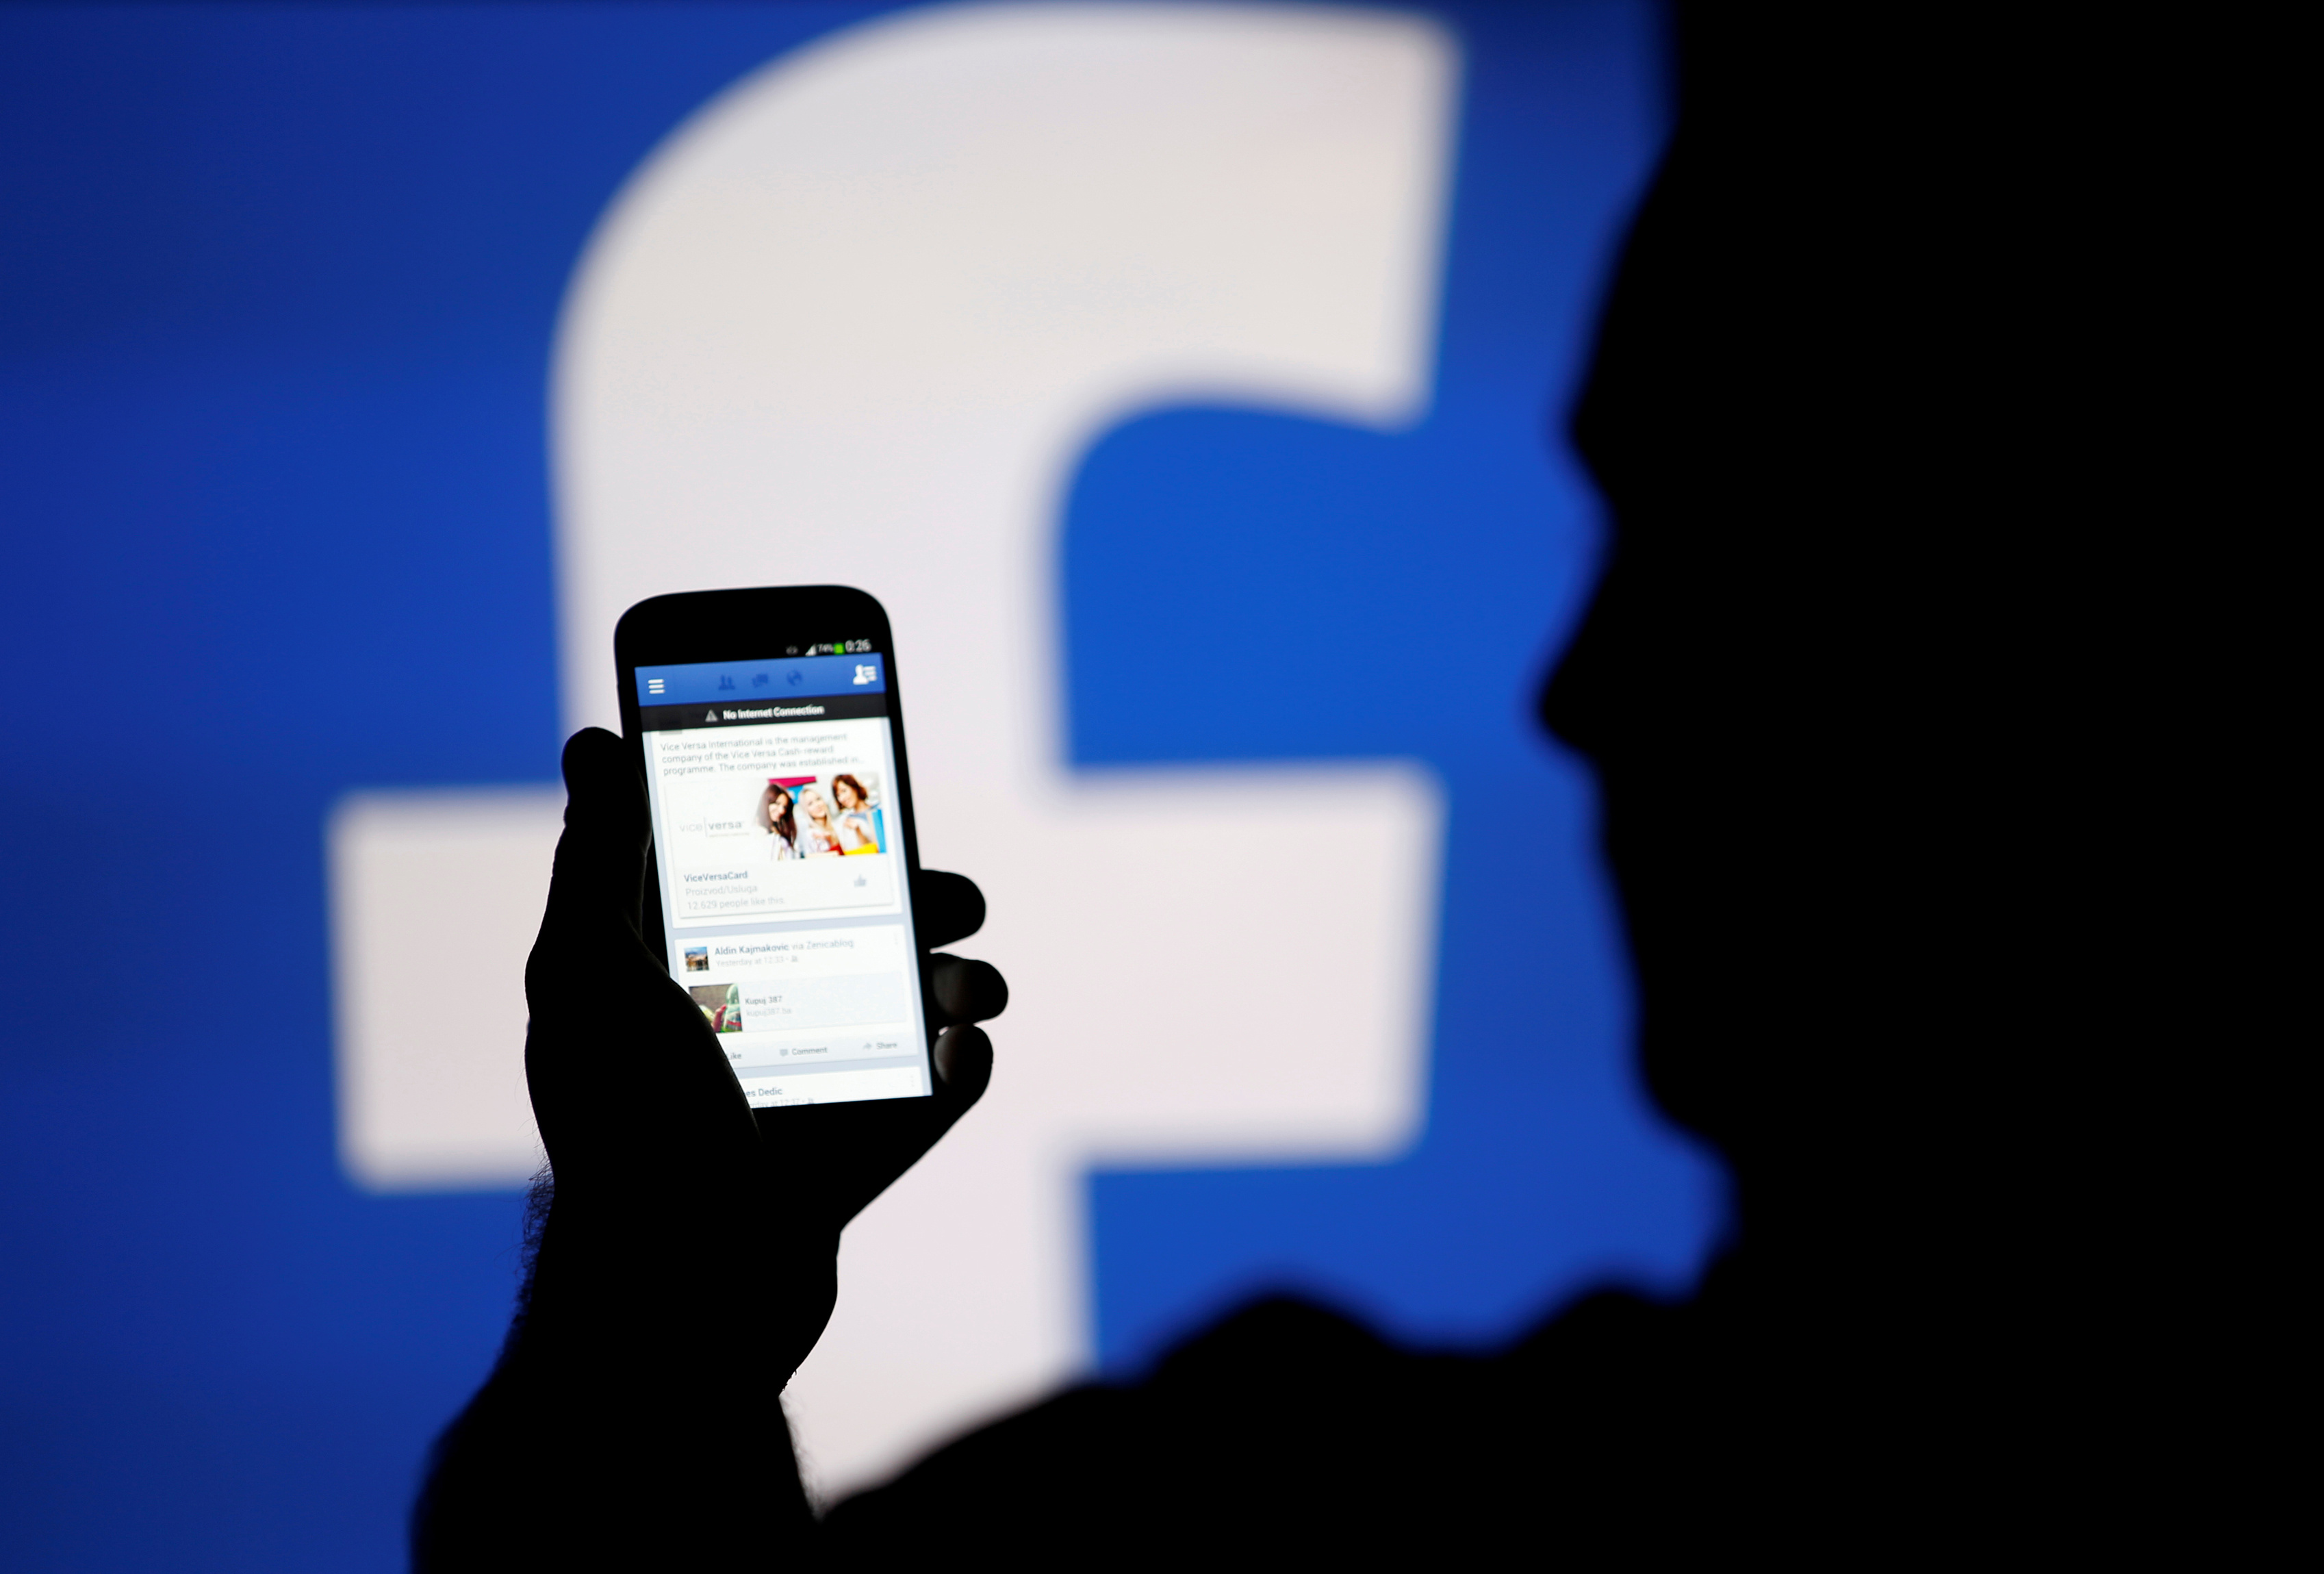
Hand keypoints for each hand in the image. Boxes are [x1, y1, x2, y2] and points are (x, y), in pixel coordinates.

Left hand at [520, 726, 1004, 1369]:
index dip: (812, 814)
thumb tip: (593, 743)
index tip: (862, 773)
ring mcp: (811, 1084)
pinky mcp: (861, 1147)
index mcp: (685, 969)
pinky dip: (960, 1063)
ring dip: (958, 978)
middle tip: (952, 892)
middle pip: (856, 924)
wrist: (677, 1298)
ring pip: (910, 1002)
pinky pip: (936, 1090)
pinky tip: (957, 1051)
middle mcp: (749, 1018)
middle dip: (918, 893)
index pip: (756, 863)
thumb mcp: (587, 975)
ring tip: (966, 986)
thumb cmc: (621, 1129)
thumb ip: (597, 859)